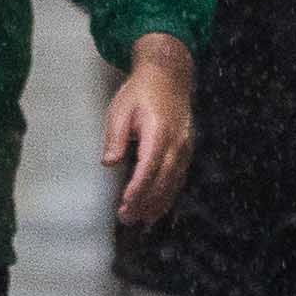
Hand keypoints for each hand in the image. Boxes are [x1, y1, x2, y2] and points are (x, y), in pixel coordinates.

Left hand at [104, 34, 195, 226]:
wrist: (168, 75)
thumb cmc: (140, 92)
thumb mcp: (120, 110)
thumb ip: (115, 137)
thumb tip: (109, 163)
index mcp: (158, 133)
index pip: (148, 168)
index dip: (137, 189)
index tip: (125, 204)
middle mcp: (176, 143)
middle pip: (162, 180)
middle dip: (145, 202)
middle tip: (127, 219)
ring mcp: (185, 147)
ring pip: (174, 182)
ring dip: (158, 203)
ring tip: (142, 220)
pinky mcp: (186, 149)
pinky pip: (179, 177)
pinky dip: (169, 194)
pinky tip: (158, 206)